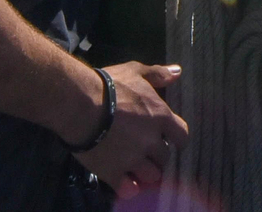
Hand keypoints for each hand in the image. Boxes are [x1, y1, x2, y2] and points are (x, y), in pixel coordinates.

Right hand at [71, 62, 188, 200]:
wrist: (79, 103)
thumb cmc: (108, 85)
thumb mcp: (135, 71)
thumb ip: (158, 74)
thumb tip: (178, 72)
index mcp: (160, 117)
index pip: (182, 136)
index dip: (176, 139)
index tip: (167, 139)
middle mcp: (151, 141)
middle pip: (164, 158)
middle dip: (156, 156)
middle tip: (144, 151)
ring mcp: (133, 159)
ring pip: (150, 176)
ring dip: (145, 173)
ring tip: (134, 166)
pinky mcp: (113, 172)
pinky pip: (129, 189)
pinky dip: (128, 187)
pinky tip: (123, 181)